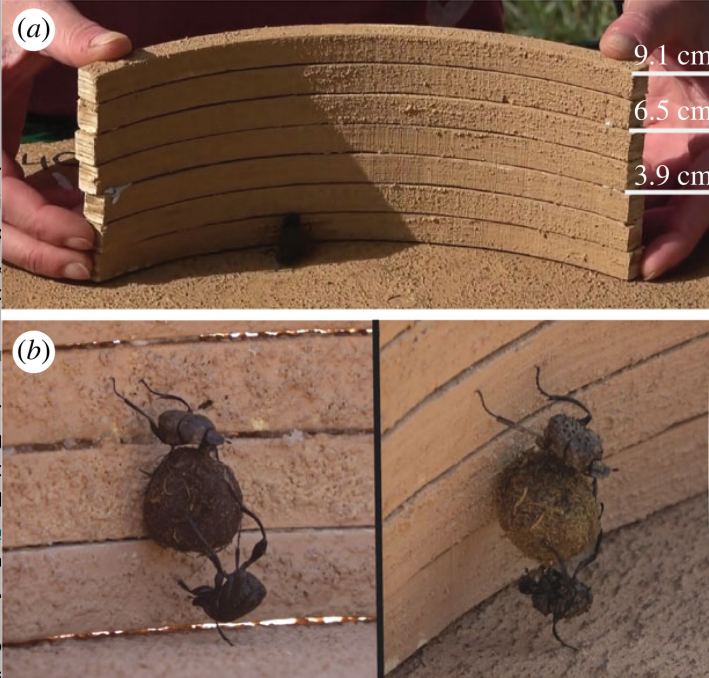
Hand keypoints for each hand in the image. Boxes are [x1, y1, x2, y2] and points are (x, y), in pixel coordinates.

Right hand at [2, 0, 130, 278]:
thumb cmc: (3, 10)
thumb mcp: (31, 14)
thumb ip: (67, 33)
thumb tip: (119, 48)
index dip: (40, 224)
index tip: (88, 237)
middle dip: (39, 254)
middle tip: (91, 268)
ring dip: (43, 243)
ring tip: (91, 251)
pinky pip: (10, 204)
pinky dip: (43, 217)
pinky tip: (78, 211)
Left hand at [601, 0, 708, 279]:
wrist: (678, 14)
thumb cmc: (687, 11)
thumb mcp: (672, 10)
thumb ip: (647, 22)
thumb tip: (614, 44)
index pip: (703, 201)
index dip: (679, 240)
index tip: (646, 269)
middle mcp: (694, 153)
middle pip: (672, 218)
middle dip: (641, 250)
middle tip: (595, 276)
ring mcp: (667, 155)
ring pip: (648, 210)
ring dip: (620, 235)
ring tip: (578, 256)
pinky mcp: (643, 152)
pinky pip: (626, 189)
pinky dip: (605, 208)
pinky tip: (572, 219)